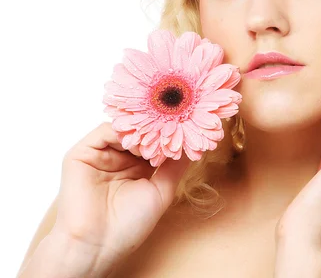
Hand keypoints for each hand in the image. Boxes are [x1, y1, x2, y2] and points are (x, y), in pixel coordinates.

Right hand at [51, 122, 191, 270]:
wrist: (96, 244)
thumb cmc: (129, 224)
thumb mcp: (161, 191)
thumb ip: (174, 167)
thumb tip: (191, 143)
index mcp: (136, 167)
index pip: (154, 141)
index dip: (169, 135)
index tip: (188, 126)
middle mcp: (118, 158)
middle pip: (139, 132)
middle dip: (157, 128)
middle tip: (175, 122)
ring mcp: (100, 154)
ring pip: (124, 129)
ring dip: (142, 130)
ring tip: (158, 136)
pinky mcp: (81, 154)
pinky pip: (104, 132)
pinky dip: (123, 131)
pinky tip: (138, 140)